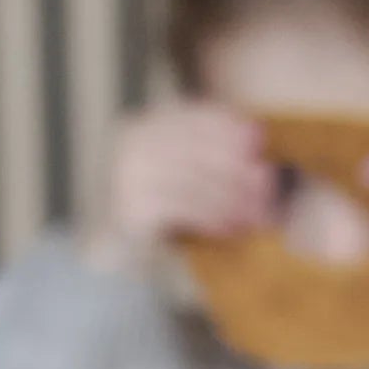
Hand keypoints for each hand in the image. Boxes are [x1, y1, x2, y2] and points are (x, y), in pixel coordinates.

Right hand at [83, 102, 273, 270]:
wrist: (100, 253)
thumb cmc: (144, 212)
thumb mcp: (168, 173)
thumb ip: (198, 156)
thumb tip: (255, 144)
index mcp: (139, 126)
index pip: (191, 115)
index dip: (228, 126)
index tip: (260, 140)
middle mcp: (129, 143)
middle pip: (196, 148)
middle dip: (236, 166)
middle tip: (269, 184)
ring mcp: (125, 174)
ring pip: (194, 179)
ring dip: (231, 197)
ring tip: (258, 214)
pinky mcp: (128, 207)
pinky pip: (182, 207)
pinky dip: (211, 217)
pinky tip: (231, 227)